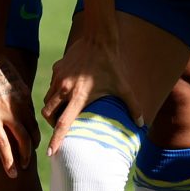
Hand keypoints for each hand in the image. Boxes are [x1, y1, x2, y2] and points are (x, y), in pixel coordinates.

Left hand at [0, 44, 32, 176]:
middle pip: (23, 140)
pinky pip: (32, 115)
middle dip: (25, 156)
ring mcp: (18, 102)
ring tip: (30, 152)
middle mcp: (7, 111)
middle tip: (23, 167)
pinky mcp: (24, 94)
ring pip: (32, 128)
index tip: (12, 174)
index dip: (8, 162)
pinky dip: (33, 126)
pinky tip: (30, 133)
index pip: (2, 145)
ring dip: (32, 142)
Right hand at [41, 9, 121, 153]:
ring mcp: (58, 78)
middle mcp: (64, 89)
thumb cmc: (111, 64)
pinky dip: (55, 92)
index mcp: (79, 97)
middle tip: (61, 126)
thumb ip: (133, 106)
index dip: (56, 140)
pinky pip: (51, 85)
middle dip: (51, 124)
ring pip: (46, 100)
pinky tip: (67, 89)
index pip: (63, 124)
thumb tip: (142, 123)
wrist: (98, 38)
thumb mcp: (123, 86)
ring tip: (63, 110)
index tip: (50, 153)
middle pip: (47, 114)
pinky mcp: (56, 68)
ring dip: (52, 108)